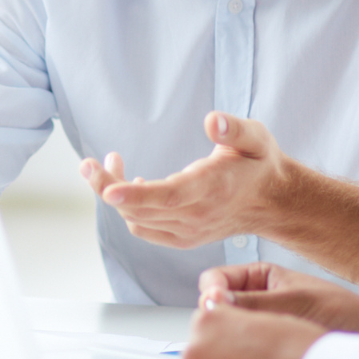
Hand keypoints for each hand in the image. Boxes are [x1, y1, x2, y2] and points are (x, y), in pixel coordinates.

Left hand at [78, 111, 293, 248]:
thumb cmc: (258, 164)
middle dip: (106, 187)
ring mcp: (188, 231)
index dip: (136, 195)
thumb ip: (235, 128)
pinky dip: (128, 210)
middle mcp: (198, 215)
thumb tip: (212, 121)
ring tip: (108, 163)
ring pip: (137, 220)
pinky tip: (128, 186)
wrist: (271, 202)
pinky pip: (144, 229)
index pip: (169, 196)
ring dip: (114, 195)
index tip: (108, 190)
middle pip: (141, 209)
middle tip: (86, 163)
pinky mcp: (182, 238)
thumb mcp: (256, 138)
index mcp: (212, 187)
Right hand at [199, 263, 358, 339]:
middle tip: (234, 333)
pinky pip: (243, 354)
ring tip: (252, 350)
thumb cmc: (345, 314)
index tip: (215, 308)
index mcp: (260, 277)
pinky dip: (245, 358)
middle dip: (222, 321)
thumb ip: (252, 302)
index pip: (215, 281)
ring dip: (235, 341)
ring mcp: (261, 327)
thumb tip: (210, 303)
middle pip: (217, 309)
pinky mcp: (267, 352)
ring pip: (228, 333)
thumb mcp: (294, 302)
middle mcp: (256, 301)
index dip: (212, 294)